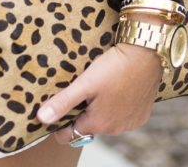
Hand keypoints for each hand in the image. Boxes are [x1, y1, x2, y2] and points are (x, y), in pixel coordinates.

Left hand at [37, 43, 161, 141]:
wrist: (146, 53)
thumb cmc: (114, 66)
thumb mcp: (84, 83)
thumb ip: (63, 102)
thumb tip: (41, 119)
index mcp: (98, 124)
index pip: (70, 134)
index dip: (61, 123)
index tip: (59, 106)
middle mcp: (115, 129)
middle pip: (89, 125)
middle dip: (82, 112)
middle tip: (80, 89)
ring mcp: (130, 122)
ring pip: (107, 120)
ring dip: (100, 108)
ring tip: (99, 85)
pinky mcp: (142, 113)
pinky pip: (123, 114)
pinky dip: (117, 105)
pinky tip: (116, 87)